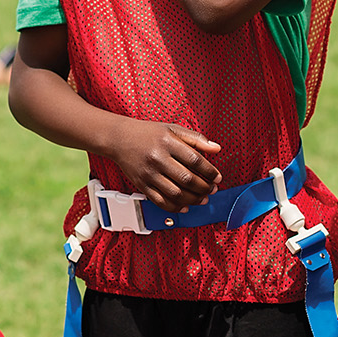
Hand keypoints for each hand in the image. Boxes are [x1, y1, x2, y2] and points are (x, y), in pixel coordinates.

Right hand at [106, 120, 221, 211]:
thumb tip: (217, 149)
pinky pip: (160, 202)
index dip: (210, 171)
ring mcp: (149, 174)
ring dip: (193, 199)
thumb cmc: (148, 133)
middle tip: (212, 189)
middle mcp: (158, 158)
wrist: (120, 139)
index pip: (195, 160)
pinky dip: (175, 207)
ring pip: (175, 193)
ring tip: (202, 198)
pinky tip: (184, 206)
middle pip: (187, 179)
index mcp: (167, 142)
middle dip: (204, 187)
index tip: (217, 177)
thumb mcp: (172, 129)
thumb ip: (196, 139)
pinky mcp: (142, 185)